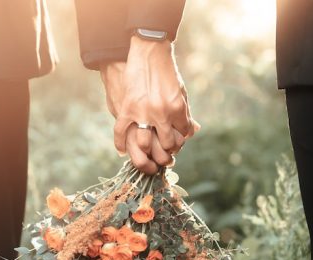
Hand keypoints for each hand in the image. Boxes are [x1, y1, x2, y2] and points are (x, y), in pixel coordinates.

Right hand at [105, 36, 198, 155]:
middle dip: (167, 151)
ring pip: (145, 144)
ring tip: (147, 151)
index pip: (183, 135)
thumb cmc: (167, 72)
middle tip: (164, 153)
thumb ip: (186, 112)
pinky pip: (121, 132)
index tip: (176, 142)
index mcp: (178, 108)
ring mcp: (143, 112)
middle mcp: (161, 113)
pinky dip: (120, 144)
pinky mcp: (127, 108)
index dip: (180, 140)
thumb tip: (192, 131)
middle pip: (166, 144)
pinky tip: (122, 151)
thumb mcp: (181, 91)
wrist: (149, 52)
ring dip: (147, 151)